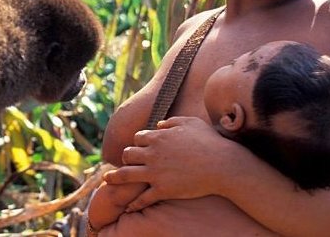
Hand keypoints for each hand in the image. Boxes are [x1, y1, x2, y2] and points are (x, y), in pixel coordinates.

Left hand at [103, 117, 243, 209]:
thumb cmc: (210, 142)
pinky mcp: (163, 190)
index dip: (138, 142)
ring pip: (127, 175)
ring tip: (107, 180)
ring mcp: (156, 173)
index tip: (139, 147)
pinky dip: (133, 203)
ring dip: (114, 178)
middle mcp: (152, 154)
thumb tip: (158, 125)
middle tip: (127, 162)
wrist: (222, 166)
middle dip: (126, 158)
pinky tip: (128, 207)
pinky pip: (143, 198)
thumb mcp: (190, 123)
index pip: (137, 138)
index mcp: (158, 137)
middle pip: (128, 154)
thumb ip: (171, 122)